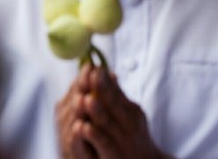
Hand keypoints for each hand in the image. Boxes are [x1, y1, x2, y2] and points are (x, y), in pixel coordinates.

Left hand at [56, 64, 172, 158]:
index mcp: (131, 112)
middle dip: (101, 89)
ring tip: (84, 98)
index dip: (105, 80)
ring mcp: (123, 140)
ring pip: (107, 124)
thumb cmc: (134, 138)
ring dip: (96, 110)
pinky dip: (93, 135)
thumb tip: (108, 73)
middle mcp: (129, 124)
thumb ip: (119, 97)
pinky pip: (103, 144)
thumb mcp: (131, 115)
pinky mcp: (114, 156)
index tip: (94, 67)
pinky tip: (83, 127)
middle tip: (89, 75)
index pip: (116, 92)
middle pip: (113, 104)